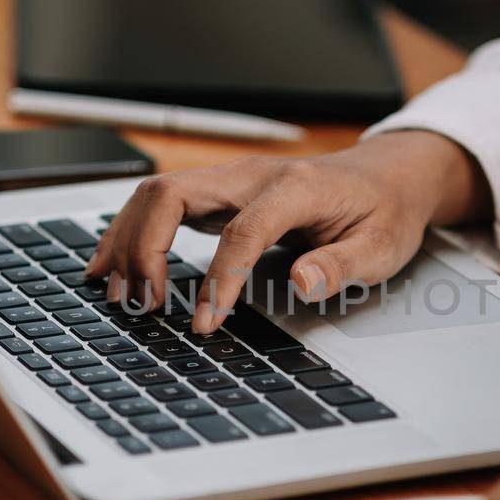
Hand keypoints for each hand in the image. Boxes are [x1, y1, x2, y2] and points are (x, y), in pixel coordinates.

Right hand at [86, 130, 488, 332]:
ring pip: (156, 195)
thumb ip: (342, 265)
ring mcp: (231, 181)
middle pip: (173, 194)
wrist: (386, 176)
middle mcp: (252, 176)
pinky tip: (113, 266)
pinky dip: (131, 233)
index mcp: (295, 187)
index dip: (219, 279)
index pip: (242, 231)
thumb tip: (303, 283)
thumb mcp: (382, 247)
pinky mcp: (220, 194)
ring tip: (117, 293)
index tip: (204, 323)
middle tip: (143, 305)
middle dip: (145, 249)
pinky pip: (161, 204)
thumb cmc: (384, 211)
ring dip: (127, 240)